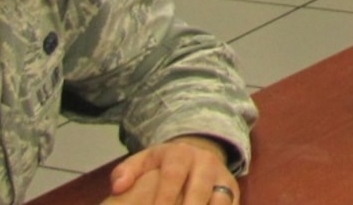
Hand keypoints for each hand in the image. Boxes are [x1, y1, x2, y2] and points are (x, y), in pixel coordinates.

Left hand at [105, 135, 237, 204]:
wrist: (198, 153)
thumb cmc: (164, 164)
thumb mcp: (144, 161)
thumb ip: (126, 172)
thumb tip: (118, 188)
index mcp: (180, 154)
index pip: (172, 177)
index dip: (163, 198)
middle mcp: (206, 162)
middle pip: (199, 190)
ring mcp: (223, 177)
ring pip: (221, 200)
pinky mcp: (235, 193)